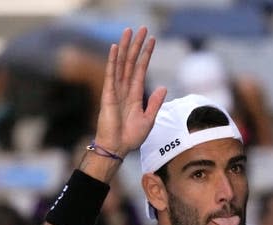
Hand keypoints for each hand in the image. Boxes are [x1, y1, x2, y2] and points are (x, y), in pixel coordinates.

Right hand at [94, 27, 166, 156]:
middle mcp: (125, 89)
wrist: (117, 148)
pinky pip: (111, 74)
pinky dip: (113, 61)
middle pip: (131, 62)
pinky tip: (115, 48)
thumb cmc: (131, 137)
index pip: (141, 69)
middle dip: (136, 45)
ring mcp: (116, 90)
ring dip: (125, 47)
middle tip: (142, 28)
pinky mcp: (108, 95)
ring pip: (121, 64)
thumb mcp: (149, 119)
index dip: (146, 54)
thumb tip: (164, 87)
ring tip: (129, 31)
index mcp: (135, 94)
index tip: (152, 40)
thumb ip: (155, 103)